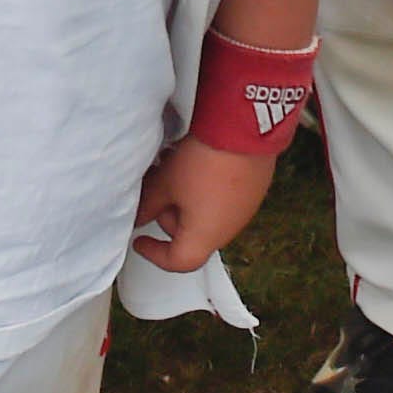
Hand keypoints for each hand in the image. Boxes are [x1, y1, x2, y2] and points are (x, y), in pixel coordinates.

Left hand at [130, 135, 277, 274]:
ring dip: (185, 200)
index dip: (155, 254)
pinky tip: (195, 162)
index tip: (141, 241)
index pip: (178, 261)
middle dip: (168, 216)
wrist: (243, 131)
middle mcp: (229, 229)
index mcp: (206, 237)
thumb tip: (138, 217)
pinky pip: (223, 198)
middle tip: (155, 190)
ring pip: (206, 214)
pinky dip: (205, 189)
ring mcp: (244, 209)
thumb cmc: (204, 161)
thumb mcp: (165, 183)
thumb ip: (147, 206)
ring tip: (172, 170)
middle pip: (191, 235)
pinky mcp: (253, 189)